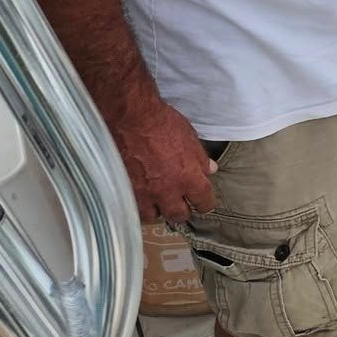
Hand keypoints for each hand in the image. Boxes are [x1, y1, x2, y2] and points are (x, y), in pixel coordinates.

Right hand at [110, 92, 216, 223]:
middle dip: (183, 211)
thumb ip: (201, 159)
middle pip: (179, 215)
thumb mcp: (190, 137)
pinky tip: (142, 199)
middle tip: (182, 204)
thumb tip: (210, 170)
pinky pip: (135, 209)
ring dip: (159, 210)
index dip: (206, 203)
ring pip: (155, 216)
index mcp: (189, 177)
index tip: (204, 202)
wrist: (131, 119)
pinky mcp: (126, 192)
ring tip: (160, 202)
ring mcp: (145, 194)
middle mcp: (168, 191)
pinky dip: (140, 207)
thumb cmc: (162, 124)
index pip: (204, 201)